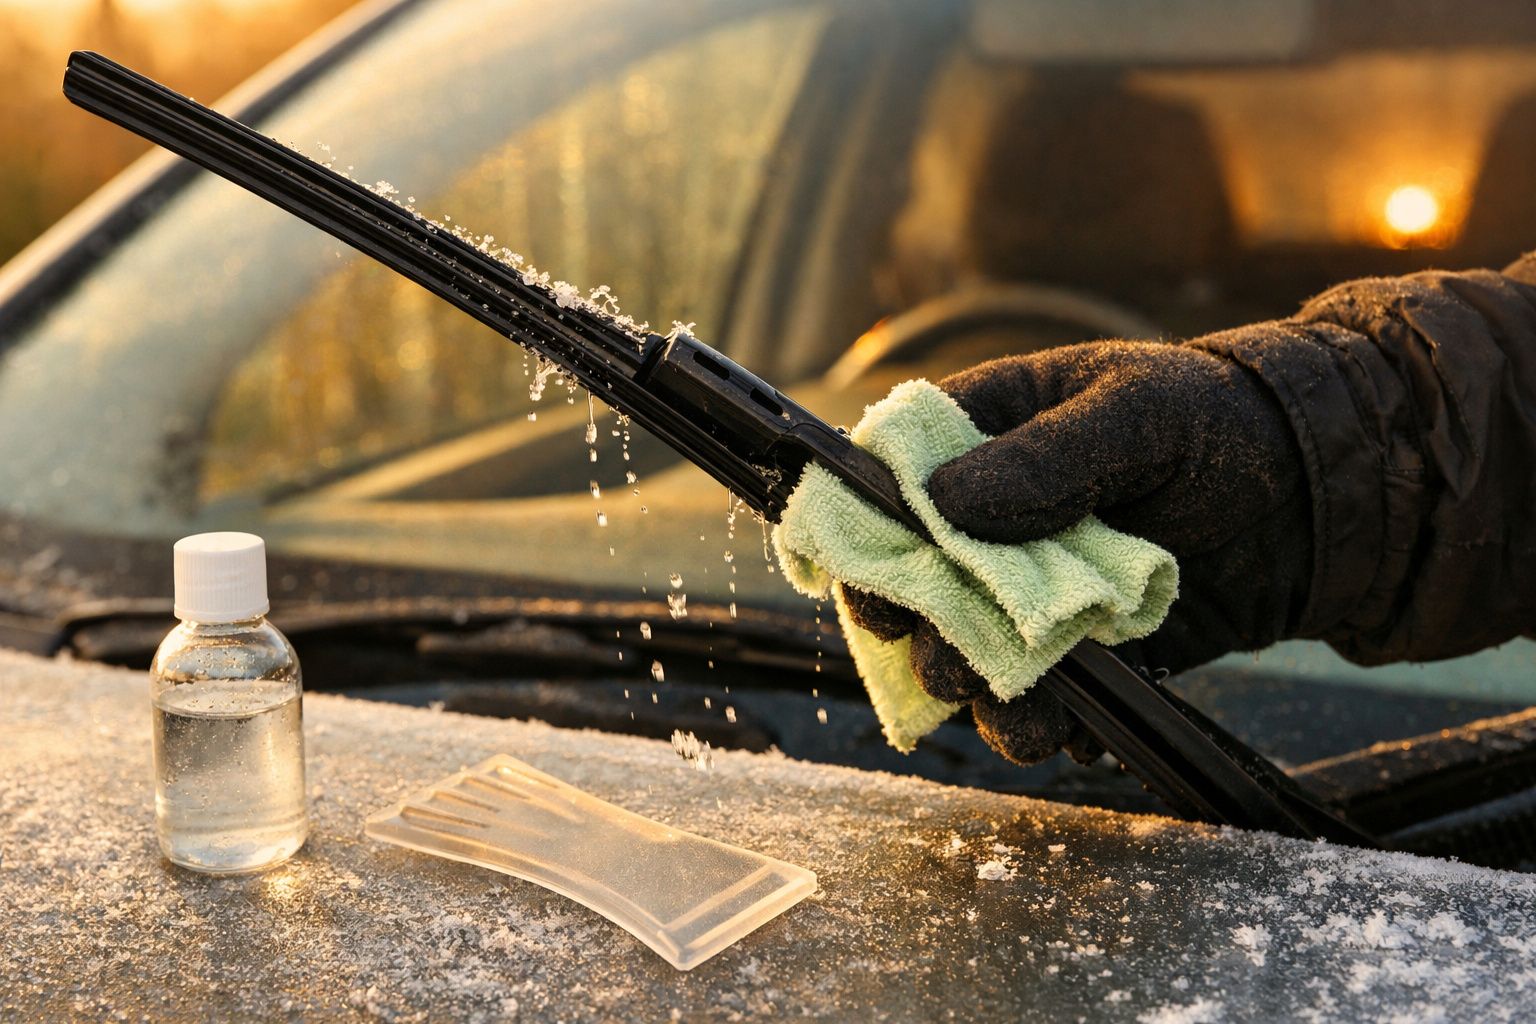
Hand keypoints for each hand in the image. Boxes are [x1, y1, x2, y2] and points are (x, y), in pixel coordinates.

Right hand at [846, 339, 1311, 764]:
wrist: (1317, 493)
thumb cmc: (1218, 420)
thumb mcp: (1137, 413)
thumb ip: (1047, 456)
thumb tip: (946, 504)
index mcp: (984, 434)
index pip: (889, 482)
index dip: (866, 539)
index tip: (876, 595)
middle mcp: (991, 518)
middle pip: (919, 584)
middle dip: (929, 637)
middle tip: (952, 669)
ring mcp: (1034, 586)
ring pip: (977, 651)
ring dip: (988, 699)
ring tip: (1030, 727)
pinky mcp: (1086, 644)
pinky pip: (1051, 693)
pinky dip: (1060, 723)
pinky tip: (1085, 735)